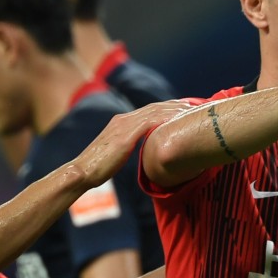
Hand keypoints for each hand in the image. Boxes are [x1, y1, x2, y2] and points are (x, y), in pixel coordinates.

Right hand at [73, 99, 190, 186]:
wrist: (83, 171)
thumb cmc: (98, 169)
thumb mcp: (116, 154)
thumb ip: (128, 148)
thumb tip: (141, 152)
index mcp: (121, 123)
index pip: (148, 110)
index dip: (166, 108)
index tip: (182, 109)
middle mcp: (123, 119)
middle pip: (154, 107)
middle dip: (174, 106)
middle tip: (194, 105)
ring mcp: (124, 125)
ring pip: (155, 112)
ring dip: (174, 111)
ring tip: (192, 111)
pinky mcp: (126, 134)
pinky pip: (150, 122)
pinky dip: (166, 119)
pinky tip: (179, 121)